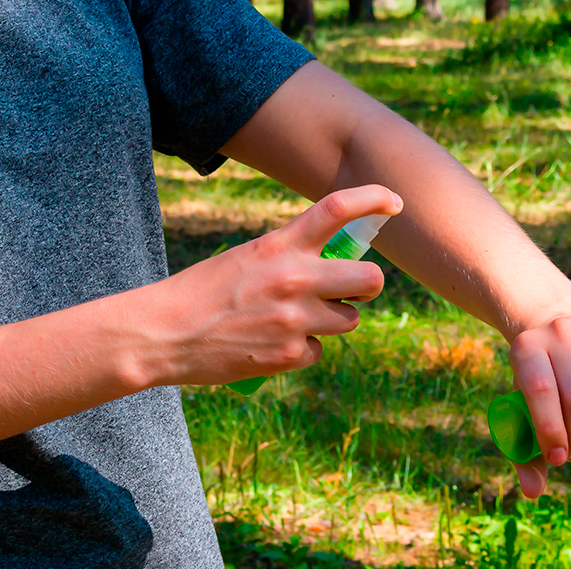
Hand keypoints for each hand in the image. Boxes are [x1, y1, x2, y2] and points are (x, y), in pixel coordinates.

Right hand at [150, 185, 402, 386]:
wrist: (161, 333)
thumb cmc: (204, 291)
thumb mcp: (249, 257)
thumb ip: (292, 255)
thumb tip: (337, 265)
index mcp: (280, 244)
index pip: (337, 208)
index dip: (373, 199)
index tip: (394, 202)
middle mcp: (294, 277)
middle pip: (371, 278)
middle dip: (369, 285)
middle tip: (354, 289)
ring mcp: (295, 318)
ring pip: (350, 319)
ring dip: (334, 319)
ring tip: (296, 318)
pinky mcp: (290, 353)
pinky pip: (320, 349)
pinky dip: (304, 349)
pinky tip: (273, 343)